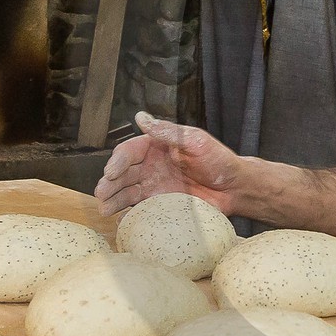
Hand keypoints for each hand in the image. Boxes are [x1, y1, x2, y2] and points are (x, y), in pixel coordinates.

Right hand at [94, 112, 242, 217]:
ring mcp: (153, 185)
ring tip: (104, 208)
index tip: (112, 172)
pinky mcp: (159, 203)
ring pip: (126, 191)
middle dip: (109, 182)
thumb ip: (167, 132)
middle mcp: (150, 165)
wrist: (234, 188)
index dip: (118, 161)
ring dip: (113, 198)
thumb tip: (141, 117)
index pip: (129, 152)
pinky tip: (119, 218)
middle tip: (101, 192)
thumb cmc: (218, 160)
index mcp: (156, 146)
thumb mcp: (194, 140)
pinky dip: (127, 212)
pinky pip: (139, 207)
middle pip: (123, 173)